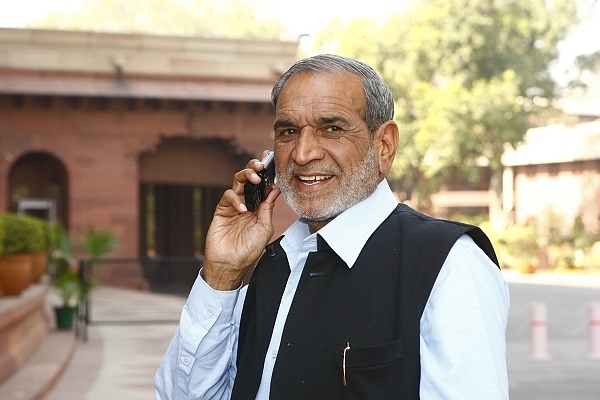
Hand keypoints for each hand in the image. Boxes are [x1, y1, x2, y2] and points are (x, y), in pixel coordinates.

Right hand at [202, 153, 280, 289]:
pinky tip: (242, 209)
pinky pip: (227, 197)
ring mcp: (233, 205)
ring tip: (255, 178)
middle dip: (254, 168)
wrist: (231, 265)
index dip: (266, 172)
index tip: (271, 159)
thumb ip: (267, 208)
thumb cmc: (249, 250)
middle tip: (261, 166)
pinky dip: (235, 199)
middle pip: (249, 178)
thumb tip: (275, 190)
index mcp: (258, 206)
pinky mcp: (221, 210)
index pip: (263, 184)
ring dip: (246, 176)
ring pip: (237, 182)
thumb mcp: (264, 228)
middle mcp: (246, 202)